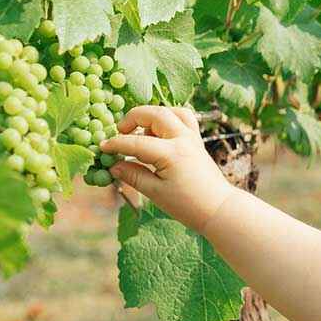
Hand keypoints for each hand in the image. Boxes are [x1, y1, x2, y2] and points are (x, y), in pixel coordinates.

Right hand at [99, 105, 234, 233]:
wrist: (218, 209)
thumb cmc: (188, 205)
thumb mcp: (156, 193)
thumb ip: (134, 176)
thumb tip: (114, 165)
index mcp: (172, 154)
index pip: (137, 142)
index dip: (116, 144)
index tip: (102, 147)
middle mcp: (184, 139)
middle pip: (155, 114)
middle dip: (133, 118)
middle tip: (120, 132)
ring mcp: (193, 138)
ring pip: (172, 111)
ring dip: (153, 115)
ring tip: (141, 132)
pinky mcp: (197, 141)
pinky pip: (184, 118)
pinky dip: (169, 118)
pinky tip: (158, 133)